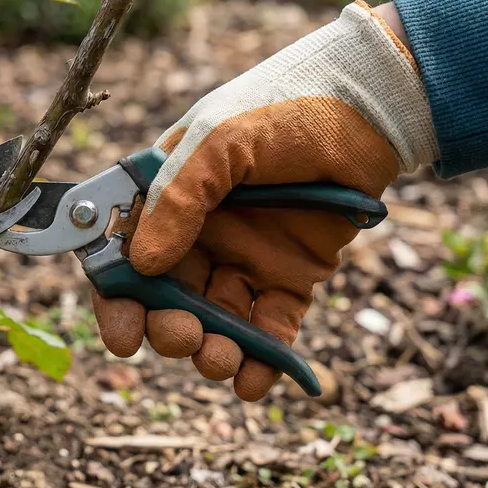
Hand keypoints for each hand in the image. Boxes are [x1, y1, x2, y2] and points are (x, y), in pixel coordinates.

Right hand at [91, 1, 435, 399]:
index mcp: (167, 196)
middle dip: (167, 329)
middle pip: (166, 298)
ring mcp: (246, 256)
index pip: (124, 254)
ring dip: (211, 349)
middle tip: (183, 337)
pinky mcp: (293, 275)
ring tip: (221, 359)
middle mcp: (201, 232)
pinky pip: (270, 327)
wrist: (370, 107)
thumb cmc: (282, 108)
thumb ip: (178, 198)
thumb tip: (141, 264)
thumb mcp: (219, 140)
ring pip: (215, 319)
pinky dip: (261, 361)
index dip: (117, 299)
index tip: (123, 335)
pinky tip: (254, 381)